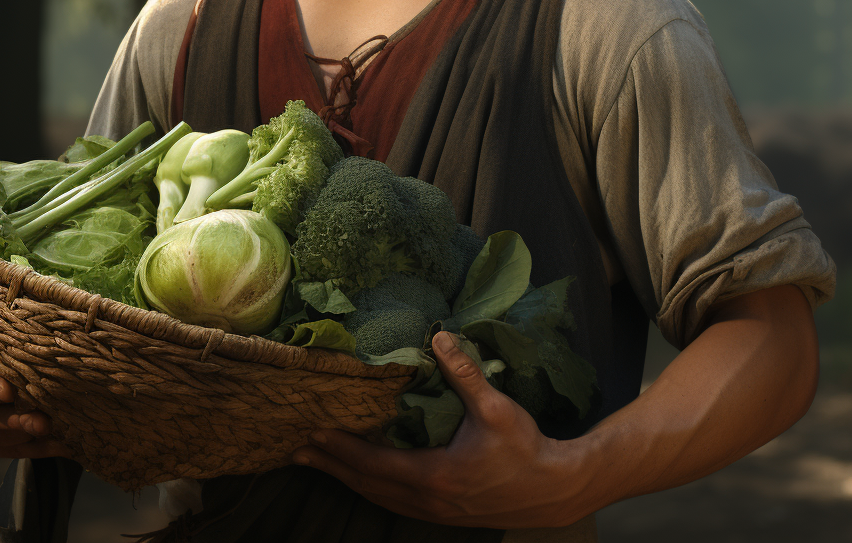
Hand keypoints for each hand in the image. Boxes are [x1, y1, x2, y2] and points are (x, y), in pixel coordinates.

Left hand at [291, 331, 585, 528]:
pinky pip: (395, 504)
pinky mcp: (444, 515)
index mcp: (434, 475)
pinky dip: (371, 490)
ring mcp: (435, 513)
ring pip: (379, 499)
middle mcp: (427, 500)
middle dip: (331, 465)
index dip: (340, 449)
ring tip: (320, 462)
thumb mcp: (495, 408)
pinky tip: (364, 479)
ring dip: (347, 479)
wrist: (554, 491)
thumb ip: (463, 373)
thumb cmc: (525, 448)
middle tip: (298, 448)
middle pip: (366, 485)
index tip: (313, 432)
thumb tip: (438, 336)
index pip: (373, 463)